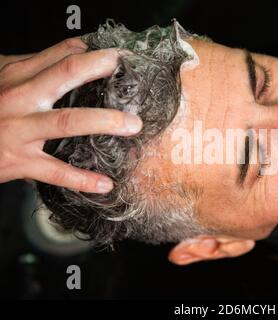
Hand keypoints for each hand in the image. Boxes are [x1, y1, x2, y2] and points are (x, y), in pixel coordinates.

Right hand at [0, 38, 142, 192]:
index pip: (57, 57)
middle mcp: (19, 99)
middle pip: (63, 76)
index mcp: (16, 77)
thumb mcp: (3, 80)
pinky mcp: (19, 161)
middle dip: (96, 69)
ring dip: (104, 122)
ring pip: (67, 122)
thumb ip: (34, 66)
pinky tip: (105, 184)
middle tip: (123, 68)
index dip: (89, 52)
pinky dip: (82, 179)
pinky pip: (55, 172)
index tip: (117, 54)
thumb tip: (74, 48)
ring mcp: (20, 131)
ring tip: (133, 125)